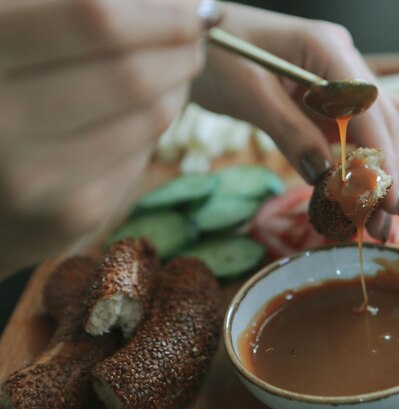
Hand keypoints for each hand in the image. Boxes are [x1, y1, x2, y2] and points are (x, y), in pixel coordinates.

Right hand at [0, 0, 205, 273]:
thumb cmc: (8, 88)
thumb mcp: (21, 30)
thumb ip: (79, 12)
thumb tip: (178, 5)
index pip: (94, 18)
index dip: (161, 15)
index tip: (194, 11)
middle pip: (132, 74)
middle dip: (182, 53)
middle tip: (193, 43)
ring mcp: (33, 175)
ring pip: (150, 116)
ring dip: (177, 89)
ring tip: (174, 73)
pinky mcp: (71, 213)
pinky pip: (143, 154)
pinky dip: (154, 128)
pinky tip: (142, 116)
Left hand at [192, 2, 398, 240]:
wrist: (196, 38)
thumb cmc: (215, 54)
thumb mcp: (247, 93)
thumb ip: (288, 131)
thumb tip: (323, 176)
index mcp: (327, 48)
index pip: (371, 109)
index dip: (384, 159)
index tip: (388, 203)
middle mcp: (346, 61)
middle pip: (391, 120)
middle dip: (390, 174)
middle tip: (378, 227)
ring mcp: (344, 79)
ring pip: (390, 125)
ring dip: (389, 168)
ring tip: (373, 214)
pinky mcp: (334, 99)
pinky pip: (365, 131)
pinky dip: (370, 161)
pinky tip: (359, 190)